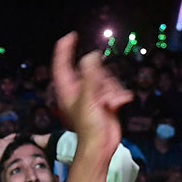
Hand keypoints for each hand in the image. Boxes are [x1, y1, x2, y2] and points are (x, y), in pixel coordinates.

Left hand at [51, 32, 131, 163]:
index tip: (70, 36)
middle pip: (92, 70)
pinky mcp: (106, 101)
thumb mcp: (88, 98)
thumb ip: (90, 76)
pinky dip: (118, 96)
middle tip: (101, 93)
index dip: (65, 49)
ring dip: (112, 90)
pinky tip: (119, 104)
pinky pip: (115, 89)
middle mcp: (80, 91)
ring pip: (106, 79)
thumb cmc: (89, 127)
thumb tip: (91, 57)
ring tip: (109, 104)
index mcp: (68, 90)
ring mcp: (94, 96)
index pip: (62, 64)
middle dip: (101, 78)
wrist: (101, 146)